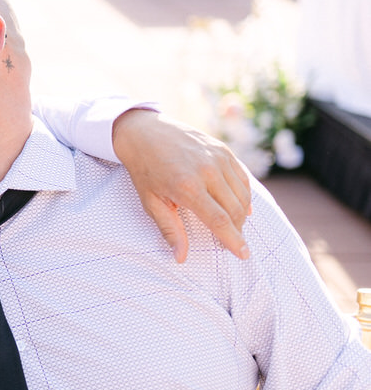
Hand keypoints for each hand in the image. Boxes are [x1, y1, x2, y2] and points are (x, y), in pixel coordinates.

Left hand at [112, 109, 251, 262]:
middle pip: (235, 210)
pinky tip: (241, 206)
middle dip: (238, 230)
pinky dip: (244, 194)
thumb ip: (170, 230)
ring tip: (234, 226)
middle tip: (234, 241)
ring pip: (242, 195)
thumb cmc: (145, 170)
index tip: (243, 255)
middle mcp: (208, 172)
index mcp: (188, 187)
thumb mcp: (151, 202)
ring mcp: (218, 158)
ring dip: (242, 214)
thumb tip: (180, 257)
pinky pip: (242, 178)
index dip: (233, 240)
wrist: (144, 132)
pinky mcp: (224, 150)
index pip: (220, 221)